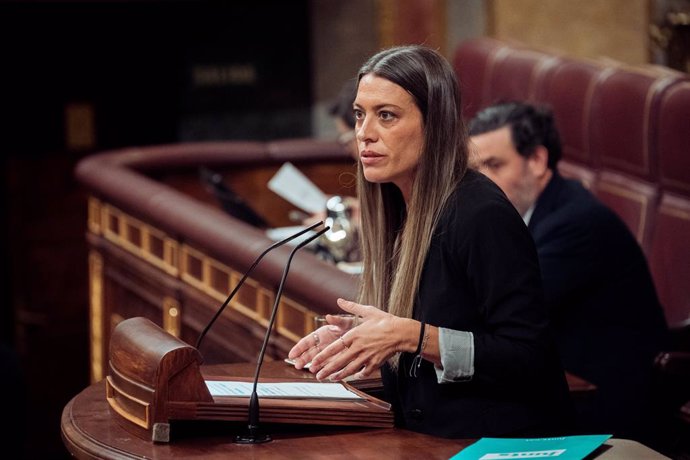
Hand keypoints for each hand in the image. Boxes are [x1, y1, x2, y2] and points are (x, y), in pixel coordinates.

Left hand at [288, 298, 404, 380]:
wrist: (402, 332)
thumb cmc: (385, 321)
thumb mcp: (368, 311)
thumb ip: (352, 307)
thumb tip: (340, 300)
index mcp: (354, 335)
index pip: (334, 348)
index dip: (323, 356)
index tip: (314, 362)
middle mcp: (358, 347)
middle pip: (339, 362)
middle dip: (327, 370)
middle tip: (318, 376)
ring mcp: (367, 357)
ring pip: (350, 369)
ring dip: (339, 375)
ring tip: (331, 379)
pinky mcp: (376, 363)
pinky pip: (364, 372)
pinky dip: (358, 375)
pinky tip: (354, 376)